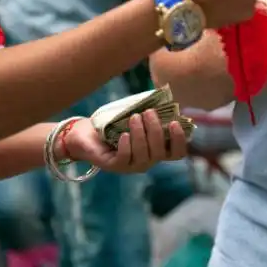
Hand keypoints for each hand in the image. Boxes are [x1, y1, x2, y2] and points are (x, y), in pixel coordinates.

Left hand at [61, 111, 187, 173]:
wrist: (86, 133)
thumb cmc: (114, 124)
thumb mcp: (134, 117)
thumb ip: (149, 114)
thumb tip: (162, 100)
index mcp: (156, 150)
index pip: (177, 153)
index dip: (179, 140)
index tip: (175, 122)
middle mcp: (147, 160)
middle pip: (159, 152)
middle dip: (155, 130)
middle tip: (148, 112)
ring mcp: (131, 166)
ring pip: (143, 155)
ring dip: (140, 135)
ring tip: (134, 118)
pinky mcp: (115, 166)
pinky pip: (124, 159)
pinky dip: (126, 146)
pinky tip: (123, 134)